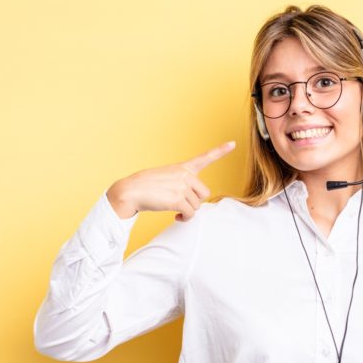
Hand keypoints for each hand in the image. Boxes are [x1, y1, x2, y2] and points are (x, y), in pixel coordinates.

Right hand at [108, 141, 235, 221]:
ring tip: (174, 208)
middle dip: (195, 201)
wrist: (129, 191)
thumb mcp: (166, 177)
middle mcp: (184, 174)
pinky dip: (184, 218)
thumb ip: (181, 183)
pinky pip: (190, 213)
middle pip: (204, 193)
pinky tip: (176, 216)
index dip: (220, 151)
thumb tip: (191, 201)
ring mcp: (182, 186)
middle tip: (182, 203)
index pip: (205, 157)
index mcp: (182, 167)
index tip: (233, 143)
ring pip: (196, 205)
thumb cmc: (145, 186)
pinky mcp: (177, 199)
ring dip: (187, 210)